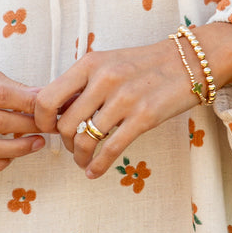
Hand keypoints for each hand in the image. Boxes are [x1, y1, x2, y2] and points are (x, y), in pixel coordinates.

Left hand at [33, 21, 231, 178]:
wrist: (190, 61)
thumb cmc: (144, 65)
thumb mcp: (108, 63)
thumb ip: (82, 84)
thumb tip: (52, 110)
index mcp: (90, 64)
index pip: (47, 98)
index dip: (41, 120)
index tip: (48, 129)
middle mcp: (104, 79)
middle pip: (65, 124)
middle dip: (65, 142)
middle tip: (72, 147)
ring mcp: (124, 99)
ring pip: (86, 139)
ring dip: (80, 157)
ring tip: (83, 161)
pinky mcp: (144, 117)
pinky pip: (111, 149)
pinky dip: (98, 166)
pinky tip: (94, 172)